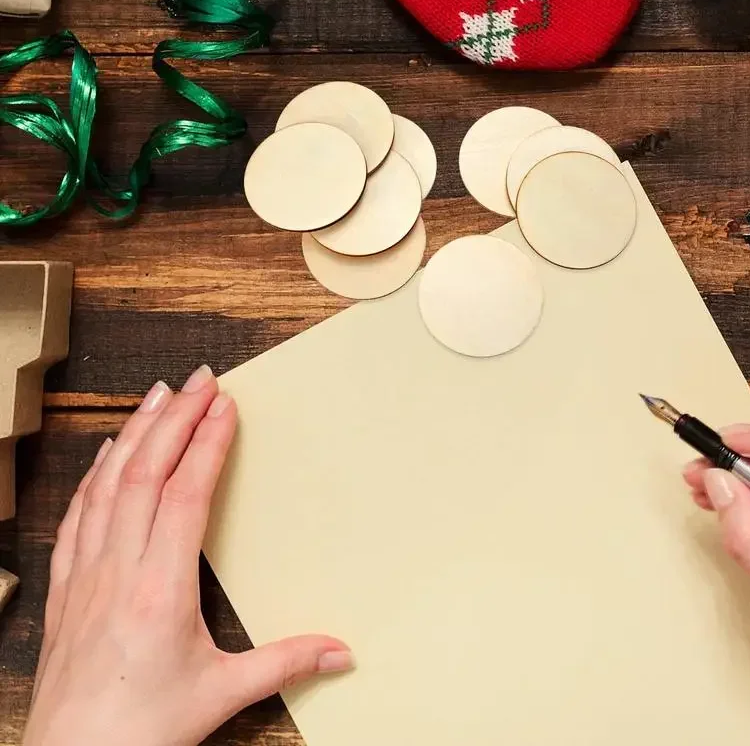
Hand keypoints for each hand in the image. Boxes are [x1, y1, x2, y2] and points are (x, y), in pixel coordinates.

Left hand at [24, 366, 353, 745]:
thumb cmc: (141, 730)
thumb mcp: (221, 694)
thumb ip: (284, 663)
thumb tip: (341, 650)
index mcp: (161, 588)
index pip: (185, 494)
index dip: (207, 444)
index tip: (225, 406)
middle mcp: (118, 570)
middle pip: (145, 474)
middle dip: (175, 419)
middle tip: (200, 380)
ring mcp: (85, 575)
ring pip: (107, 485)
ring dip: (135, 433)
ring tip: (158, 395)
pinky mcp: (66, 588)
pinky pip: (78, 513)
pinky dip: (95, 474)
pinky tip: (107, 453)